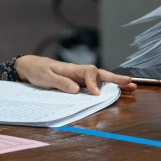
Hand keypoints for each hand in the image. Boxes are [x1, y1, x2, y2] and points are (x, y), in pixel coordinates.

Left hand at [14, 55, 136, 94]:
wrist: (29, 67)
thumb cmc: (37, 70)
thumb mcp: (45, 77)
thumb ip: (60, 83)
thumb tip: (76, 90)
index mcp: (72, 69)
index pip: (89, 72)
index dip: (94, 82)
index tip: (96, 94)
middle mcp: (78, 72)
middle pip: (101, 74)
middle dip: (116, 79)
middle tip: (131, 83)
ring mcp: (79, 78)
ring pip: (100, 80)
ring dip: (115, 83)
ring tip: (131, 88)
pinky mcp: (77, 84)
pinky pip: (94, 86)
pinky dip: (106, 88)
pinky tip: (115, 92)